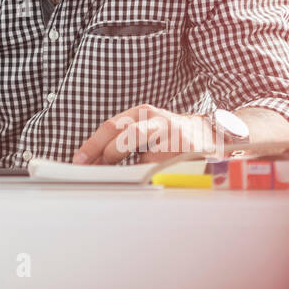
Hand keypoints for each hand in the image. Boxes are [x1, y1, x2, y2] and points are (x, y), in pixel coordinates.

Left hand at [73, 104, 215, 164]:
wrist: (210, 135)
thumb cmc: (169, 135)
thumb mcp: (145, 128)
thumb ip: (121, 139)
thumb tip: (94, 161)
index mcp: (143, 112)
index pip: (112, 126)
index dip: (92, 144)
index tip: (79, 160)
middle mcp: (159, 120)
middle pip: (127, 135)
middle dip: (109, 154)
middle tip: (97, 169)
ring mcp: (175, 136)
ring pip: (146, 157)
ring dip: (136, 169)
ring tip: (135, 174)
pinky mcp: (189, 152)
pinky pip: (165, 169)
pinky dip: (155, 176)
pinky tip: (157, 175)